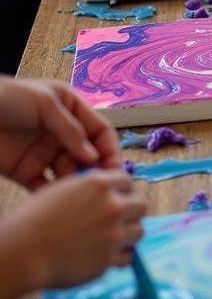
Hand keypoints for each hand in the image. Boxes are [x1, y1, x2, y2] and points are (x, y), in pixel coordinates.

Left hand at [0, 78, 121, 186]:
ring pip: (69, 171)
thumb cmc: (9, 98)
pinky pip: (46, 185)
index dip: (109, 146)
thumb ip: (71, 129)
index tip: (114, 166)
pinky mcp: (26, 171)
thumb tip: (93, 156)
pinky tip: (60, 200)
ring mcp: (45, 152)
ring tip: (80, 195)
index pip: (99, 129)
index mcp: (71, 109)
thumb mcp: (45, 103)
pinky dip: (54, 193)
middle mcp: (62, 132)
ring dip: (76, 182)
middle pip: (88, 153)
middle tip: (102, 187)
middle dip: (96, 169)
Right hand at [3, 170, 145, 290]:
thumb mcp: (63, 190)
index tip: (114, 198)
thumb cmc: (34, 220)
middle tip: (117, 221)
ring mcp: (113, 234)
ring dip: (128, 235)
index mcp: (100, 185)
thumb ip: (90, 188)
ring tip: (111, 240)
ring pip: (139, 231)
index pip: (127, 181)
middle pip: (141, 205)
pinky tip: (104, 256)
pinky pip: (127, 257)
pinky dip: (119, 257)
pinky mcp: (108, 260)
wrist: (23, 253)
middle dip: (131, 212)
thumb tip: (107, 192)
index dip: (121, 191)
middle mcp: (113, 206)